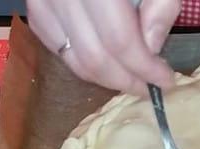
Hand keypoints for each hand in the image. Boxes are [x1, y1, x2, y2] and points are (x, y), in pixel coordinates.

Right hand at [27, 0, 180, 94]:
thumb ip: (161, 5)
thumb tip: (151, 48)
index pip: (120, 40)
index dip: (145, 68)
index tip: (166, 81)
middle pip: (93, 56)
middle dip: (126, 81)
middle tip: (149, 88)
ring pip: (70, 57)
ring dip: (104, 77)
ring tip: (130, 77)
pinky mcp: (34, 0)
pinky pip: (53, 42)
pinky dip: (78, 59)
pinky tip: (104, 59)